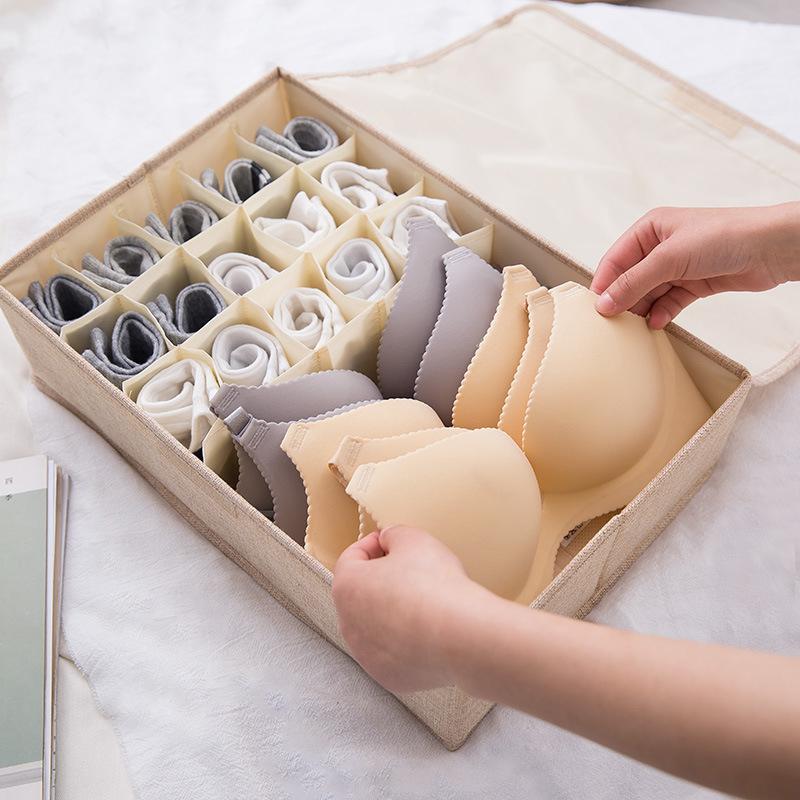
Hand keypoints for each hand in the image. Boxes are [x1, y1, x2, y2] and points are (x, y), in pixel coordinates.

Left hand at [332, 525, 486, 693]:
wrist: (462, 637)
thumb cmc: (434, 585)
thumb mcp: (414, 539)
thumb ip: (393, 534)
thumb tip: (389, 541)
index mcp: (347, 586)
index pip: (351, 558)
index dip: (372, 544)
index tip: (390, 542)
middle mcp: (348, 624)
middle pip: (359, 594)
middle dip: (379, 579)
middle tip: (407, 570)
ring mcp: (366, 655)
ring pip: (373, 626)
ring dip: (389, 612)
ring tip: (421, 601)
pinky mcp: (388, 677)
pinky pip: (390, 652)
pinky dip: (402, 641)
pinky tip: (426, 630)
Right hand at [591, 202, 799, 327]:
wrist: (771, 248)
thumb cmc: (725, 236)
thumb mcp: (670, 258)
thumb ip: (634, 282)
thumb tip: (605, 302)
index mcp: (650, 229)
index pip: (615, 260)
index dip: (604, 284)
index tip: (597, 310)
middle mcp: (661, 247)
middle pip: (630, 279)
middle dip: (623, 300)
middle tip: (614, 323)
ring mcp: (677, 266)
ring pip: (648, 293)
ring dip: (642, 310)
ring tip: (634, 327)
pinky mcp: (693, 283)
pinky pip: (668, 302)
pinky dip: (662, 313)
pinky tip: (657, 323)